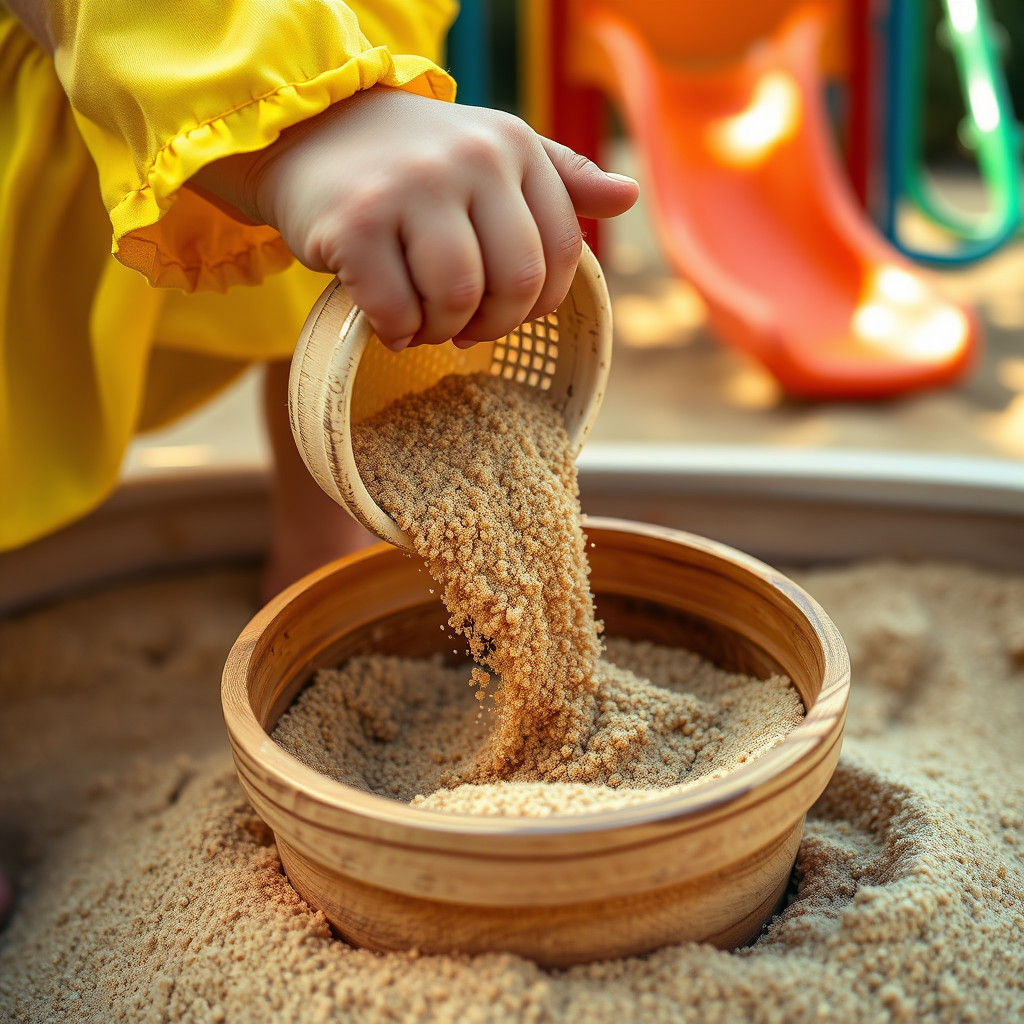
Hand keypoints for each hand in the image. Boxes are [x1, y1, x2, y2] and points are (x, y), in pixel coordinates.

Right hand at [193, 87, 637, 349]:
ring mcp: (411, 188)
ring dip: (442, 330)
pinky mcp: (356, 223)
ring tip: (425, 322)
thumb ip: (562, 178)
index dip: (539, 303)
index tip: (505, 310)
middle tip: (465, 328)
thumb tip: (627, 197)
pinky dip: (397, 332)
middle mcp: (471, 160)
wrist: (312, 128)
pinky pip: (398, 309)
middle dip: (494, 325)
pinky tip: (389, 322)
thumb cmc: (416, 158)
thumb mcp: (495, 153)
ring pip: (458, 298)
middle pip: (517, 283)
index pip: (563, 254)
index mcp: (515, 148)